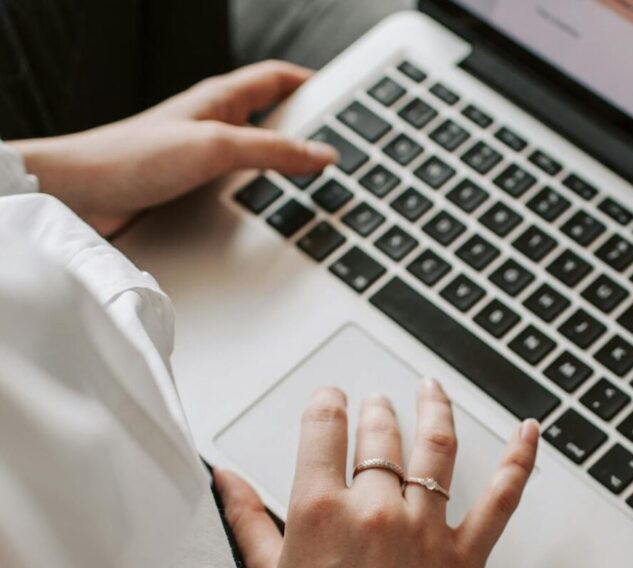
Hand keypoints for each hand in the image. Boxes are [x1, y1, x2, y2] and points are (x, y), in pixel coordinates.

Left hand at [11, 61, 335, 235]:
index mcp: (219, 100)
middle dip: (304, 131)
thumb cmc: (132, 158)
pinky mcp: (189, 192)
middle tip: (337, 149)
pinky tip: (265, 216)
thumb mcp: (216, 148)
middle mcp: (211, 125)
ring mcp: (200, 159)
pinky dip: (256, 199)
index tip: (343, 99)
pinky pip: (235, 190)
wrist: (83, 198)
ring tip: (310, 187)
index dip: (311, 85)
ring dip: (279, 172)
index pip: (276, 79)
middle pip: (271, 119)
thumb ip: (271, 151)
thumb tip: (320, 154)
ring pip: (254, 159)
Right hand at [215, 380, 538, 567]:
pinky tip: (528, 432)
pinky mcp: (464, 555)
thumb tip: (223, 478)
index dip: (327, 405)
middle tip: (375, 404)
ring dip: (433, 410)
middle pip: (380, 438)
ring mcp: (425, 529)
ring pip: (435, 450)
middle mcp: (376, 509)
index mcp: (321, 510)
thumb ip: (246, 520)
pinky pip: (500, 499)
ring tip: (431, 390)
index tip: (330, 399)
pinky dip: (518, 461)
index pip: (324, 431)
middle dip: (376, 412)